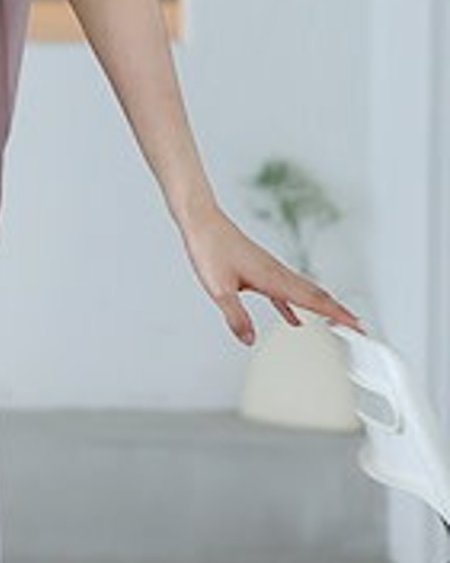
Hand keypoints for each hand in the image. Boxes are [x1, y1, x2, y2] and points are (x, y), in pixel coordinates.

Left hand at [179, 207, 363, 345]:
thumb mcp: (218, 288)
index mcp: (272, 277)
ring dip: (322, 307)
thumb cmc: (209, 248)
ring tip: (338, 323)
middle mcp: (277, 272)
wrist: (202, 222)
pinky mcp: (260, 270)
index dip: (337, 314)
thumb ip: (235, 315)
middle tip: (360, 328)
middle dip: (339, 312)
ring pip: (303, 291)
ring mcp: (270, 270)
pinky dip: (294, 306)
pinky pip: (284, 292)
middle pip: (316, 294)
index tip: (358, 325)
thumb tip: (250, 340)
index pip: (312, 299)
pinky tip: (294, 320)